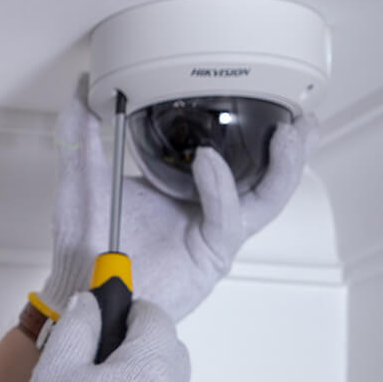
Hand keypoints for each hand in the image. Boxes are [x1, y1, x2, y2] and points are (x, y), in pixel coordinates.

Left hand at [38, 75, 320, 324]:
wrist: (80, 293)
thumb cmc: (85, 249)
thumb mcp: (85, 179)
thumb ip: (83, 135)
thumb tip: (82, 88)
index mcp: (188, 190)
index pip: (236, 155)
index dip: (260, 130)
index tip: (271, 94)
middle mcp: (208, 212)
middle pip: (267, 177)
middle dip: (293, 149)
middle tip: (302, 117)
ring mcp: (212, 236)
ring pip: (264, 199)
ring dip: (283, 167)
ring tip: (285, 135)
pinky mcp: (208, 259)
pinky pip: (226, 219)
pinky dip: (220, 188)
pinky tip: (208, 162)